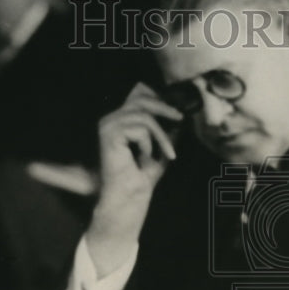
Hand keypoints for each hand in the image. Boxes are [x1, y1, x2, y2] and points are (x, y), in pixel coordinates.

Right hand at [87, 83, 182, 275]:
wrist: (129, 197)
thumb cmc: (142, 177)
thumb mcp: (159, 148)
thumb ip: (166, 130)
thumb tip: (180, 112)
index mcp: (119, 120)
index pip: (137, 92)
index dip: (157, 97)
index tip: (175, 112)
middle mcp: (110, 119)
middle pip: (141, 98)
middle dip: (165, 108)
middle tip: (180, 119)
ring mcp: (108, 125)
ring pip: (144, 115)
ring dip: (161, 135)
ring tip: (167, 153)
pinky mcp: (110, 134)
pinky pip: (140, 128)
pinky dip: (149, 143)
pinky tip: (144, 158)